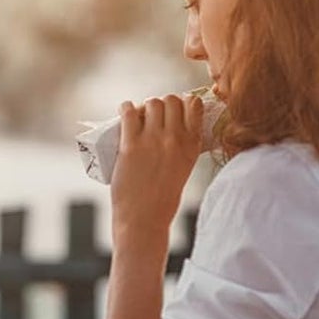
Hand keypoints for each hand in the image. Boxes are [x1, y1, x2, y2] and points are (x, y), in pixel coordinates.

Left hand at [110, 93, 204, 240]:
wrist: (144, 219)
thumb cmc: (162, 199)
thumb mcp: (184, 168)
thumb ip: (182, 148)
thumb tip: (170, 128)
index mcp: (193, 144)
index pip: (194, 104)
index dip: (182, 102)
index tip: (173, 111)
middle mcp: (176, 138)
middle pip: (171, 100)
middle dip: (161, 104)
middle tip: (151, 117)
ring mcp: (153, 140)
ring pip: (152, 103)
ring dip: (144, 107)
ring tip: (138, 118)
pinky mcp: (131, 145)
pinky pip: (129, 112)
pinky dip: (125, 108)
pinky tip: (124, 112)